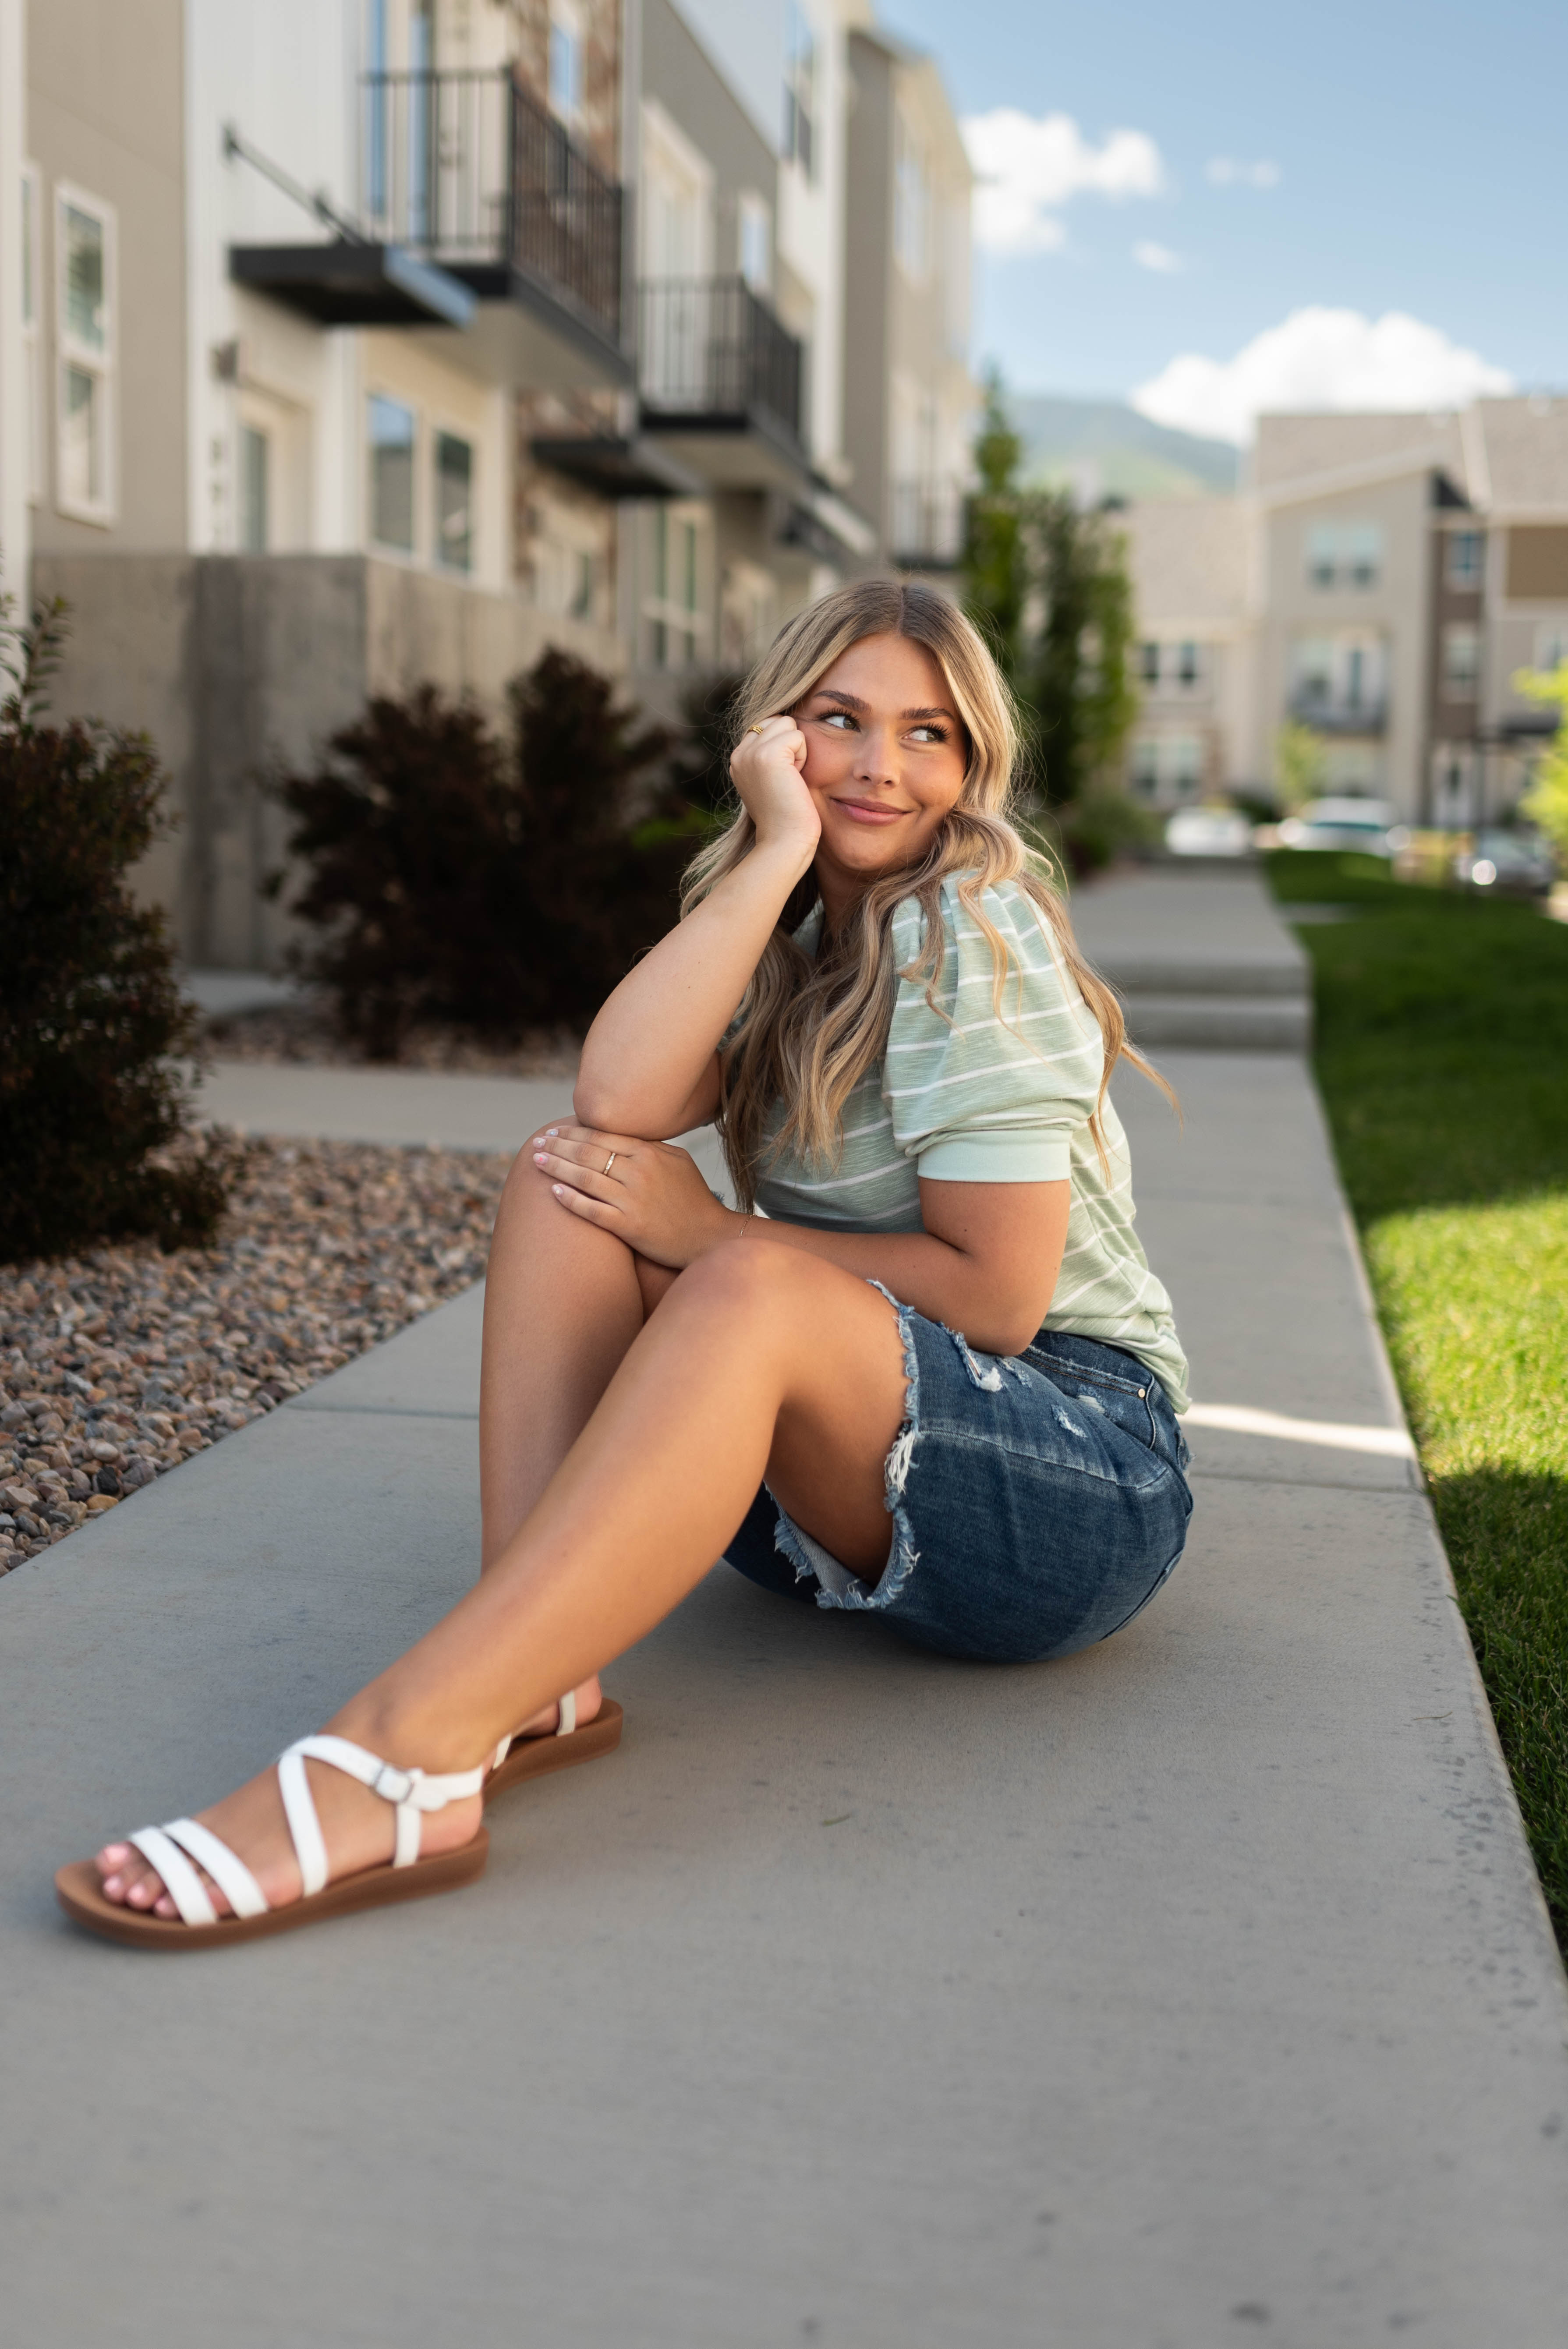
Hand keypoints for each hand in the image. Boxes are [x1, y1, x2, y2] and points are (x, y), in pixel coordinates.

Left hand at [529, 1124, 739, 1269]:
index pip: (601, 1137)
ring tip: (536, 1161)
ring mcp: (632, 1199)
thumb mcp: (678, 1162)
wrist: (711, 1237)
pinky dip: (570, 1200)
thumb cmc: (694, 1199)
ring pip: (584, 1178)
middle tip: (536, 1143)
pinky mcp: (628, 1226)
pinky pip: (591, 1210)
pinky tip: (553, 1191)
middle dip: (557, 1146)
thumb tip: (621, 1137)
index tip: (553, 1132)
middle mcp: (638, 1172)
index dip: (573, 1133)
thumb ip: (650, 1147)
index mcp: (649, 1152)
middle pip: (587, 1154)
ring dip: (556, 1168)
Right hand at [729, 713, 818, 859]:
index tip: (783, 778)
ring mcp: (751, 753)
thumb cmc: (786, 819)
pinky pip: (798, 735)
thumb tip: (787, 729)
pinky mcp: (768, 755)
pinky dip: (804, 756)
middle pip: (778, 720)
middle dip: (791, 744)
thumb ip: (770, 756)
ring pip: (788, 724)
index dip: (785, 746)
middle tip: (789, 778)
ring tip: (792, 778)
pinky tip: (795, 779)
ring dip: (798, 750)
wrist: (783, 842)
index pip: (768, 725)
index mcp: (739, 759)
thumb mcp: (771, 782)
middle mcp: (740, 753)